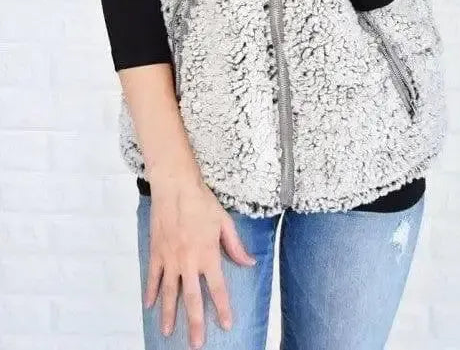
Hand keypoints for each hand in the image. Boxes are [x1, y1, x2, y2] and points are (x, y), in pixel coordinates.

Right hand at [143, 176, 256, 348]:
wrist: (175, 186)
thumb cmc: (202, 201)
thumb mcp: (224, 222)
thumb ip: (235, 246)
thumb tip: (249, 263)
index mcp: (208, 254)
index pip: (217, 288)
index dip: (222, 308)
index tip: (225, 325)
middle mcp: (188, 261)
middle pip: (192, 298)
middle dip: (194, 323)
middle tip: (196, 344)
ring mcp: (170, 258)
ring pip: (168, 293)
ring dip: (169, 314)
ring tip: (168, 333)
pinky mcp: (156, 252)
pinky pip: (152, 277)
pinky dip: (149, 292)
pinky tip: (149, 306)